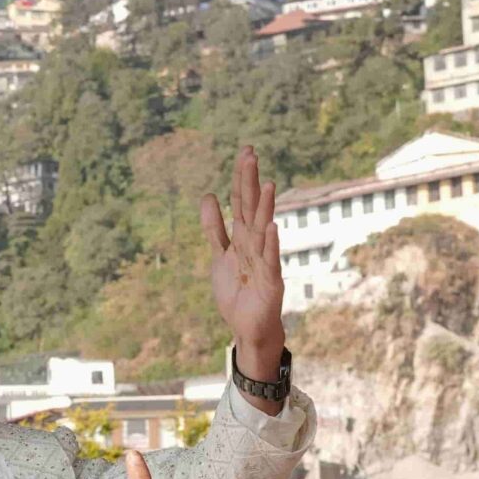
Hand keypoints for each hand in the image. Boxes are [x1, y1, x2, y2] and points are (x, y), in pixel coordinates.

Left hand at [201, 146, 284, 393]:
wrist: (248, 328)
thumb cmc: (237, 292)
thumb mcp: (220, 256)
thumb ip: (214, 229)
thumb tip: (208, 196)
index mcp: (243, 237)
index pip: (241, 202)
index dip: (241, 177)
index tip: (245, 150)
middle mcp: (255, 244)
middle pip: (251, 208)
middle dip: (250, 182)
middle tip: (250, 154)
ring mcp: (264, 261)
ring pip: (262, 230)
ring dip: (265, 208)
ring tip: (267, 184)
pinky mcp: (270, 281)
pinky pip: (269, 260)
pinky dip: (270, 244)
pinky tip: (270, 226)